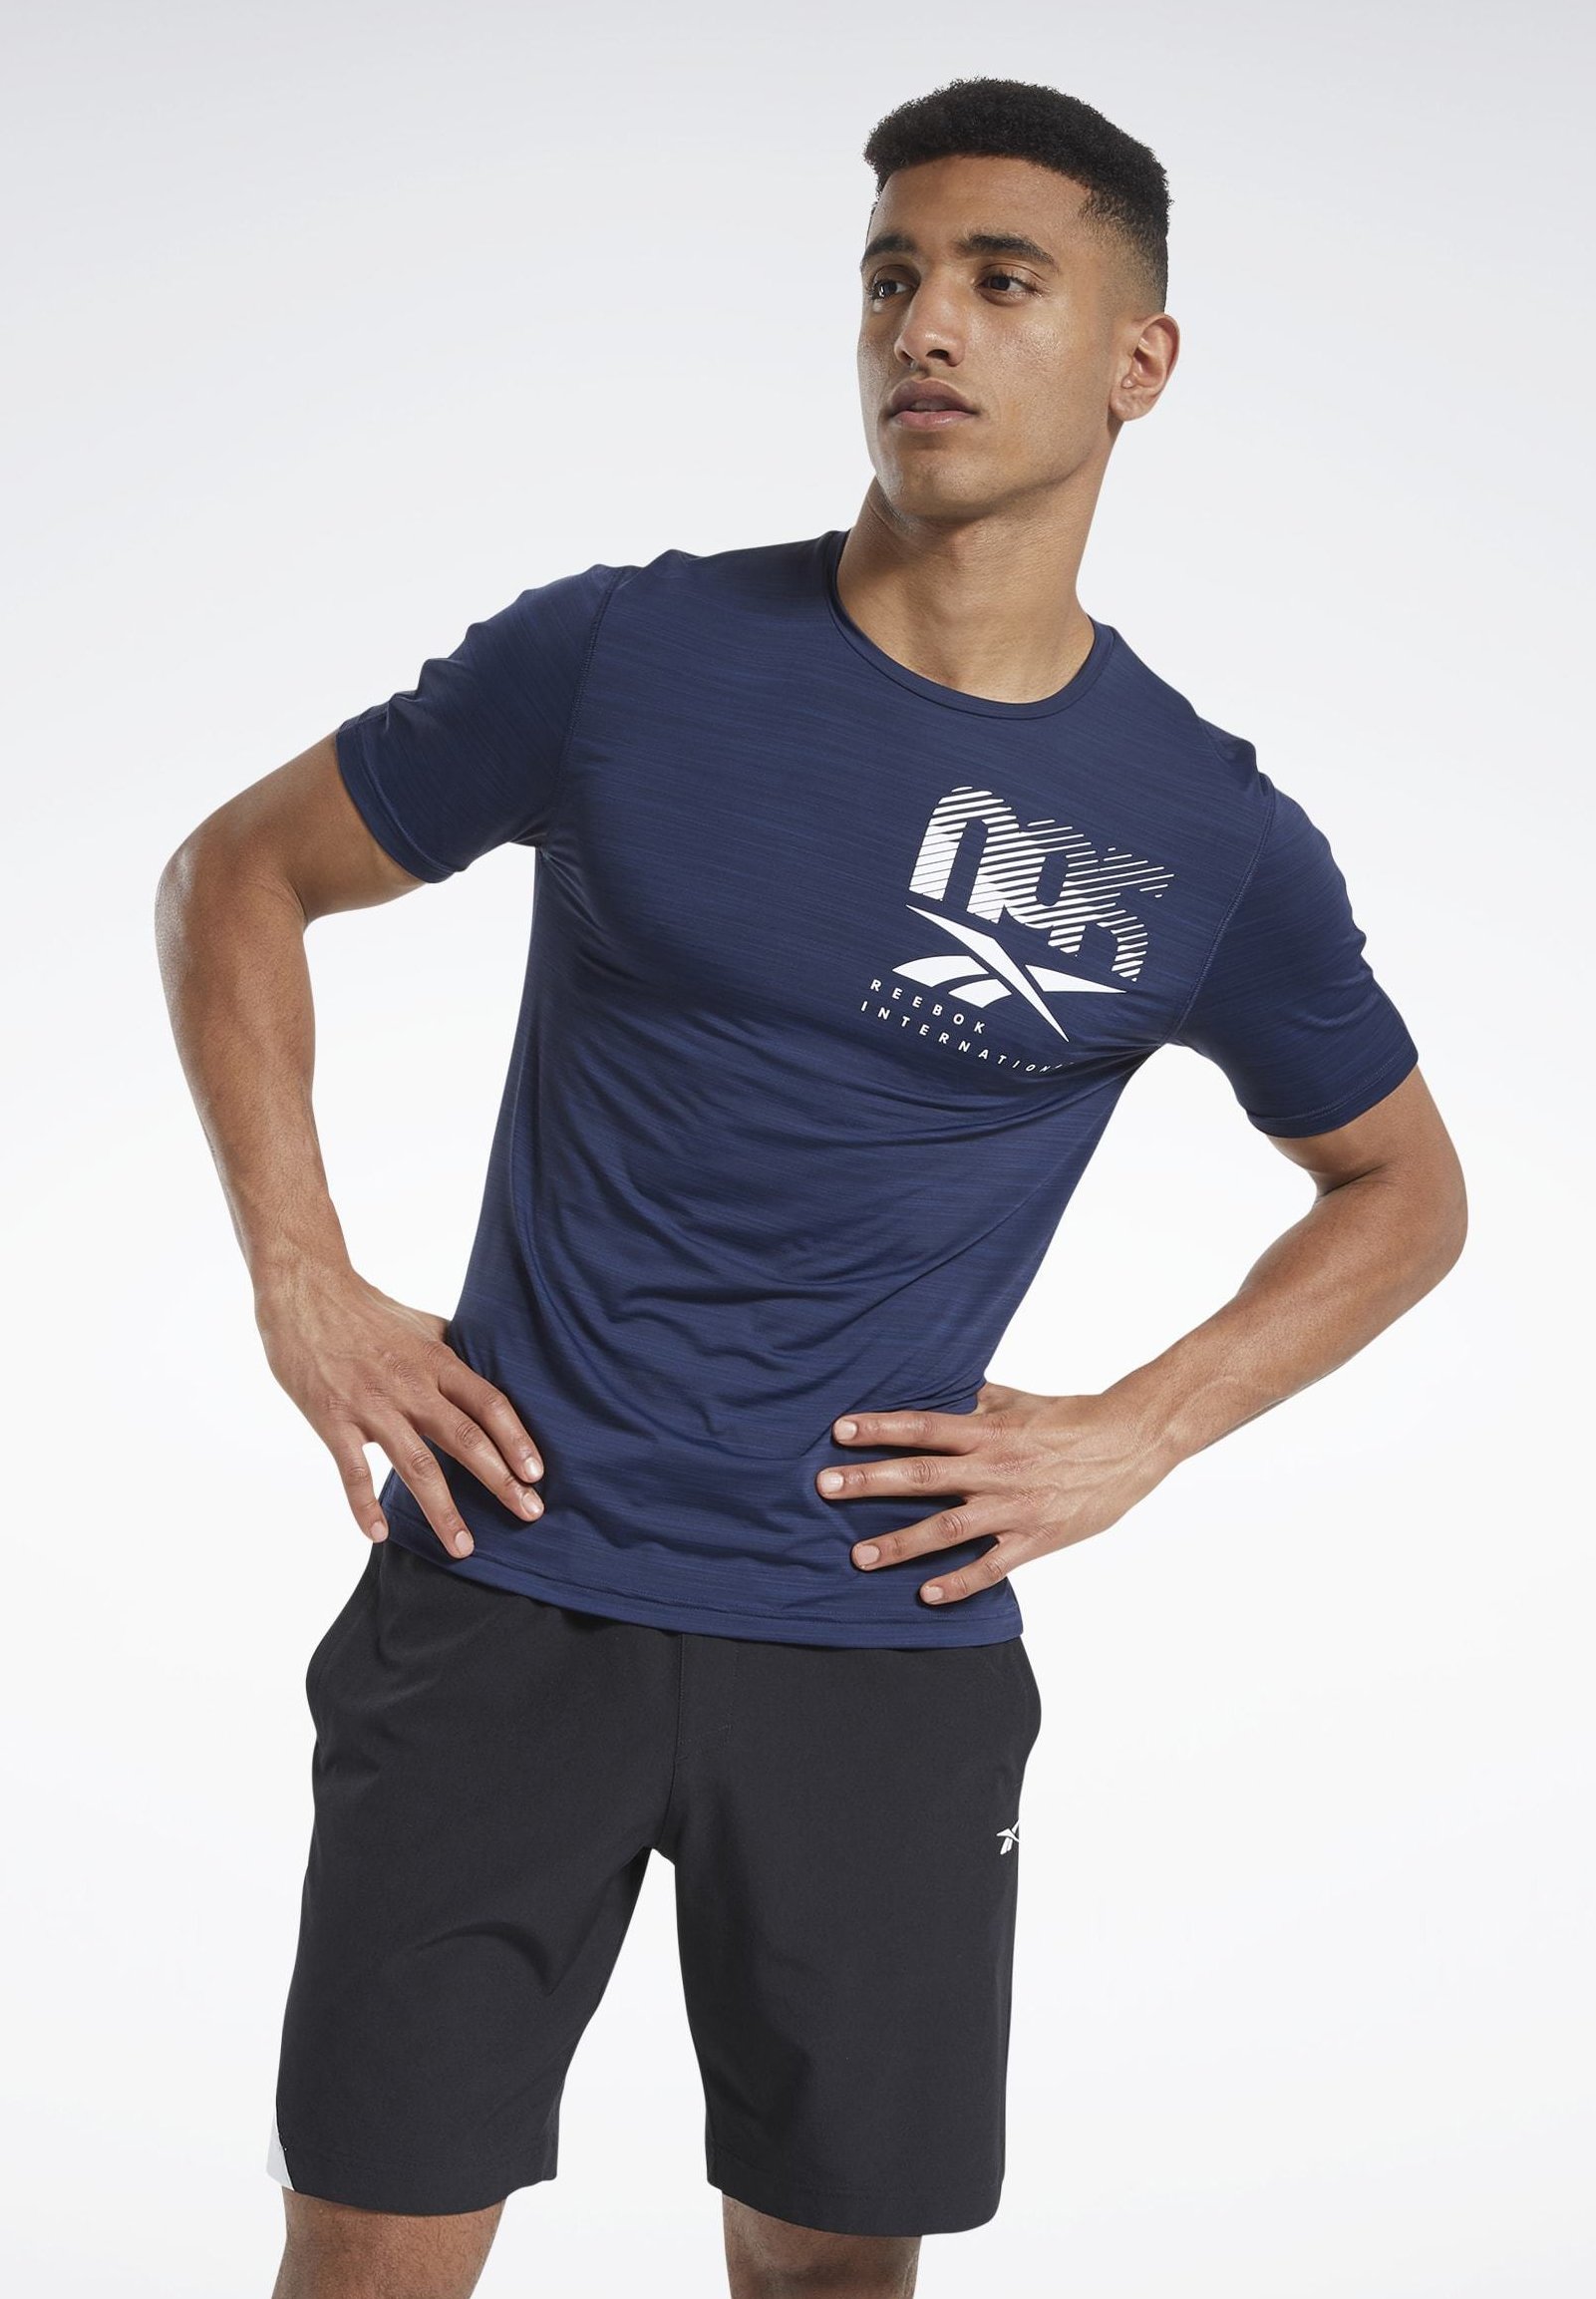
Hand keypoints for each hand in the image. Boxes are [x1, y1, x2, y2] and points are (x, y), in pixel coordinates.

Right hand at [256, 1266, 544, 1556]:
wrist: (305, 1291)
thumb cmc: (367, 1310)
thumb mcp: (423, 1325)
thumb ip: (453, 1355)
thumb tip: (487, 1375)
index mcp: (437, 1361)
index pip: (489, 1404)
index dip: (516, 1440)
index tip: (537, 1474)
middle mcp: (411, 1385)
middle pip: (465, 1438)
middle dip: (500, 1481)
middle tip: (529, 1513)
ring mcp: (372, 1405)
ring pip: (416, 1465)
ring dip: (443, 1510)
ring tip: (464, 1547)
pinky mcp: (333, 1419)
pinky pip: (352, 1471)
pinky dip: (364, 1505)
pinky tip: (378, 1536)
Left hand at [815, 1379, 1173, 1605]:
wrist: (1133, 1442)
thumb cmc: (1074, 1418)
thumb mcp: (1021, 1400)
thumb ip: (977, 1400)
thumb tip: (941, 1389)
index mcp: (989, 1430)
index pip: (924, 1425)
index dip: (881, 1428)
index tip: (840, 1430)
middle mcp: (995, 1468)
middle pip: (922, 1476)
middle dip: (870, 1482)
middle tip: (825, 1487)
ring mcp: (1015, 1508)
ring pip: (948, 1529)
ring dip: (900, 1543)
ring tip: (859, 1556)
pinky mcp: (1036, 1539)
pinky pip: (992, 1566)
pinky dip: (959, 1582)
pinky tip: (926, 1595)